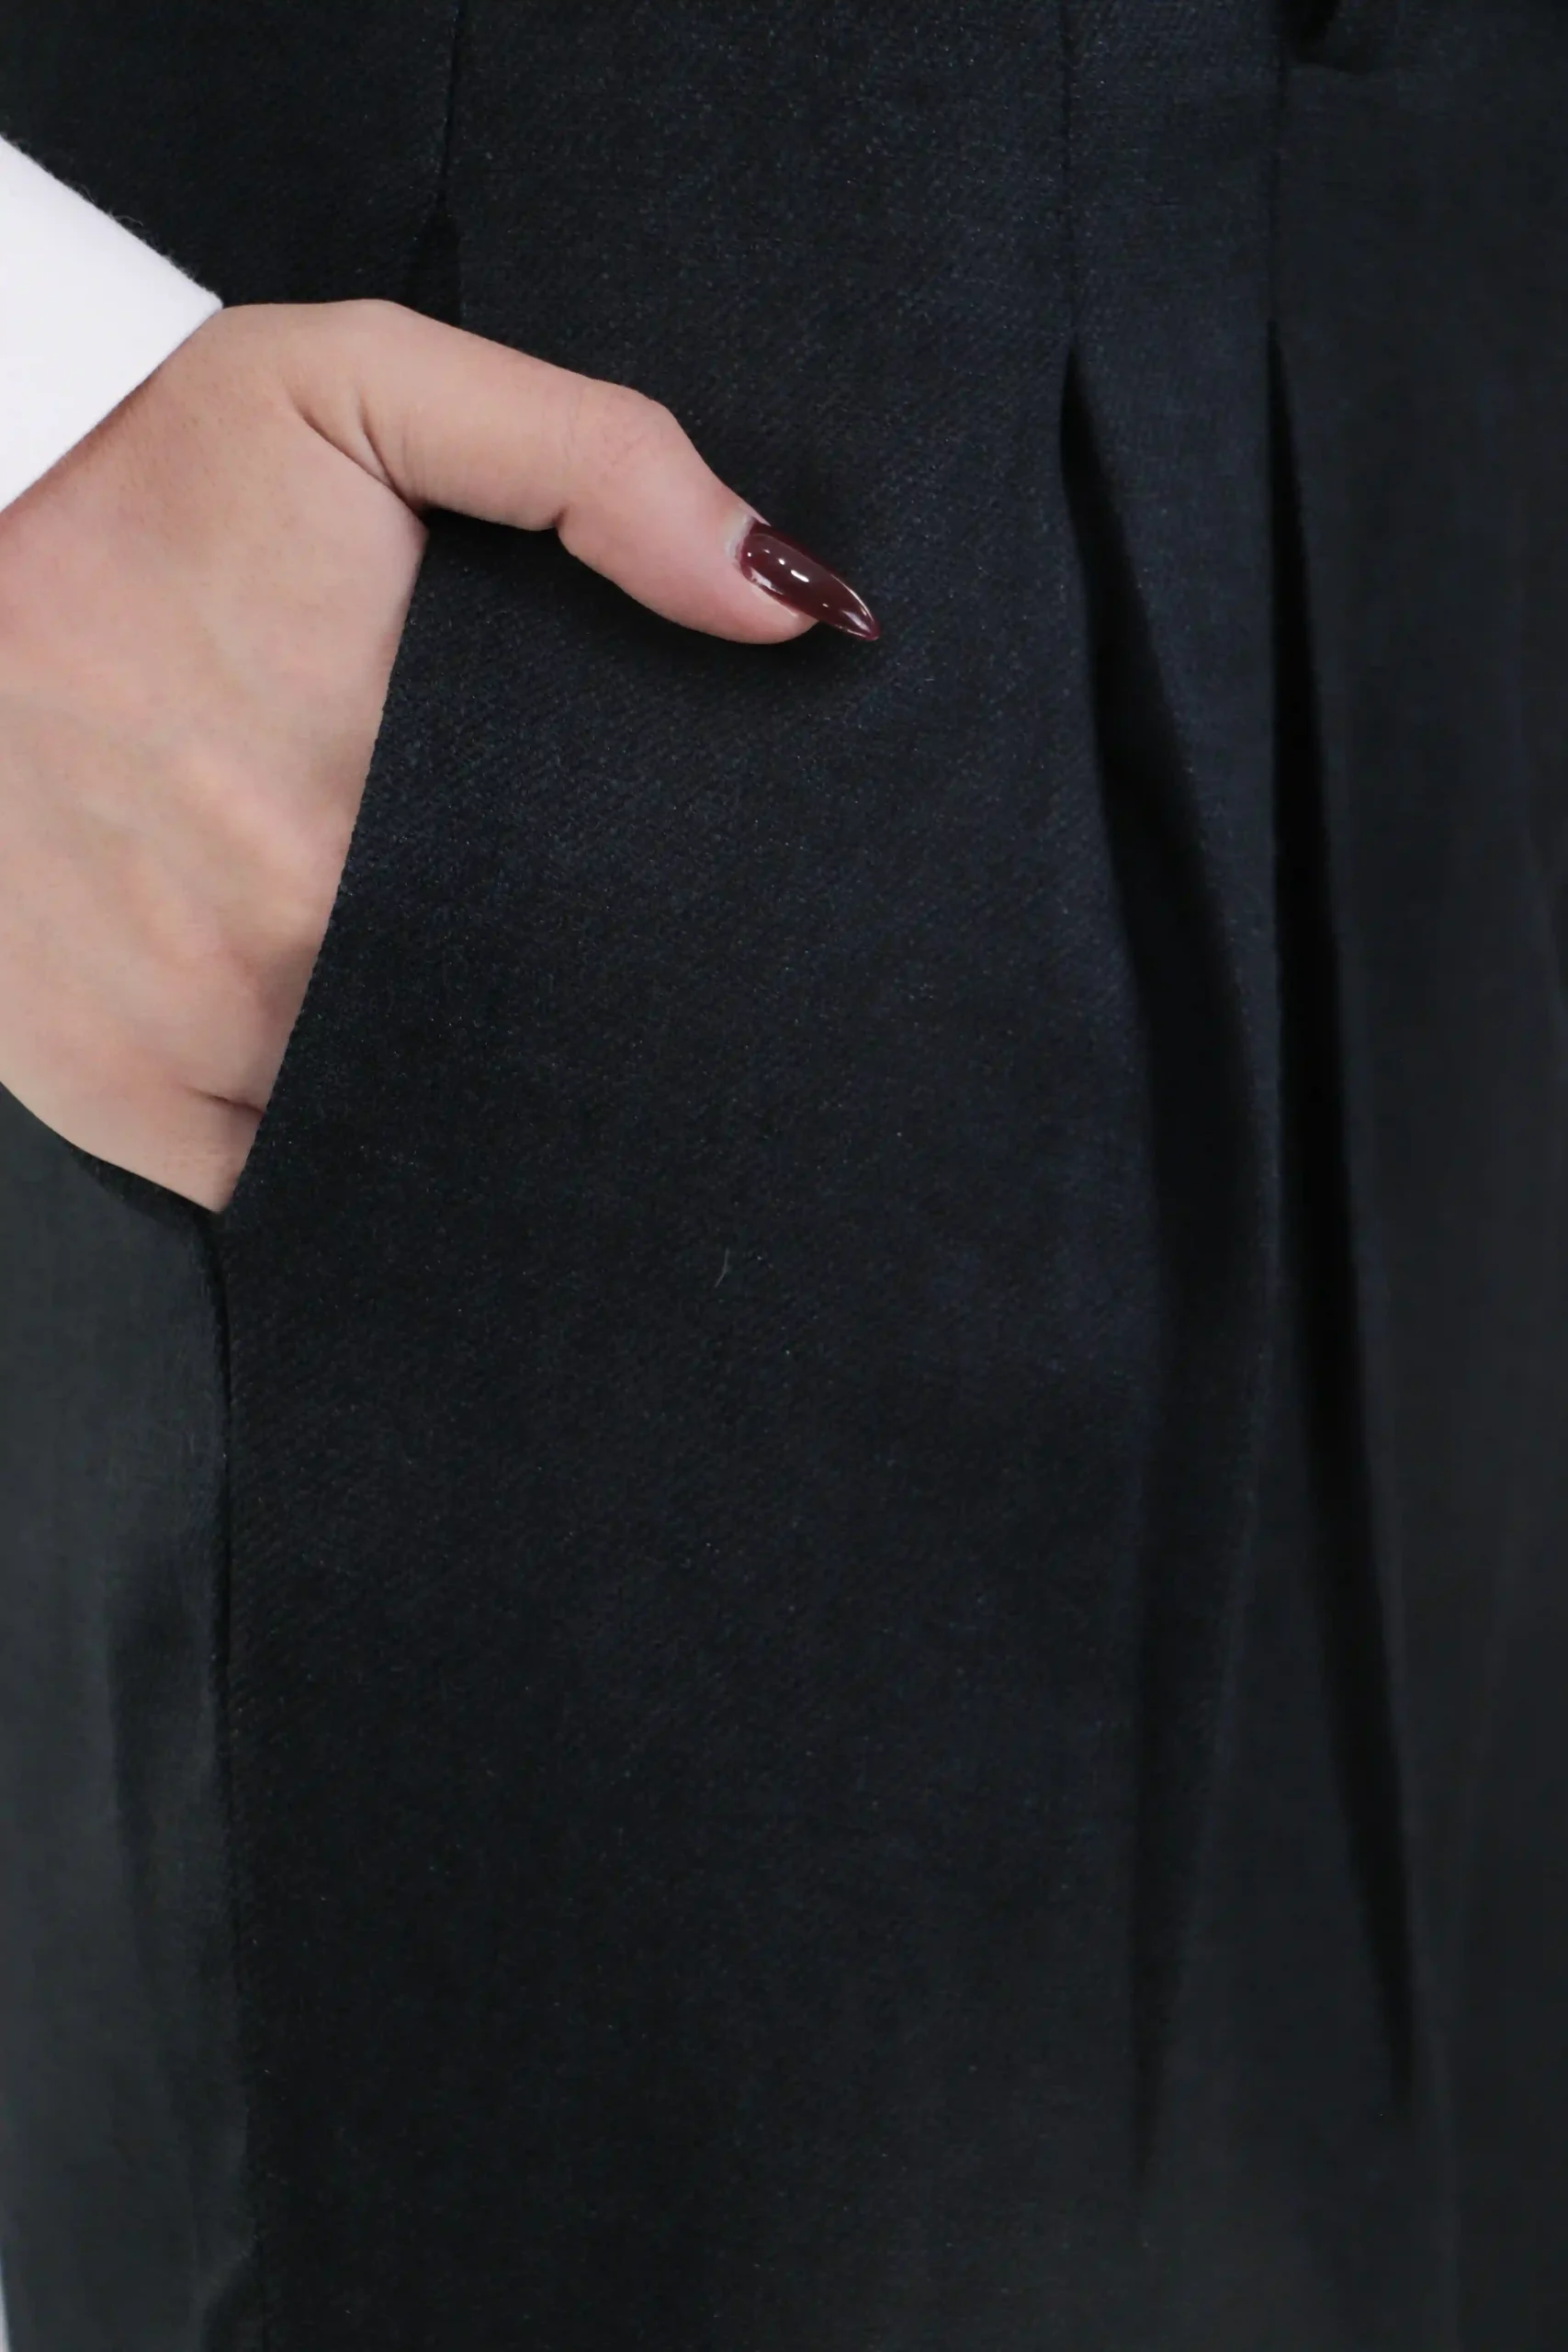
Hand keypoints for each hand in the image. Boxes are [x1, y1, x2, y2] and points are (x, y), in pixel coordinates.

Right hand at [0, 298, 875, 1211]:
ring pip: (385, 1134)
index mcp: (384, 809)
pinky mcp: (101, 1087)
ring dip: (447, 1110)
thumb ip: (594, 466)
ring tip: (484, 1048)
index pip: (590, 962)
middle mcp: (286, 957)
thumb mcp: (366, 386)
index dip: (651, 982)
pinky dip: (318, 1153)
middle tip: (601, 1010)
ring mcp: (184, 1042)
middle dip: (560, 1047)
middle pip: (497, 1058)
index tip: (681, 973)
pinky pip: (260, 1178)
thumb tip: (792, 603)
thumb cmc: (143, 466)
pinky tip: (356, 1086)